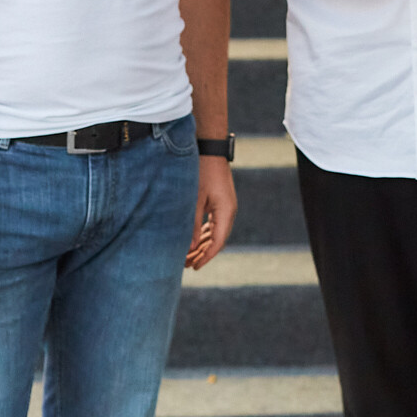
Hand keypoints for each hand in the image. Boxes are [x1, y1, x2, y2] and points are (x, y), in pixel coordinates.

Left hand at [186, 155, 237, 269]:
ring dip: (203, 244)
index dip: (206, 256)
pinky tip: (194, 241)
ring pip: (215, 232)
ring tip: (188, 256)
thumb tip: (190, 247)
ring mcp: (226, 207)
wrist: (210, 149)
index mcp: (226, 212)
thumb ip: (192, 224)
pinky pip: (214, 224)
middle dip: (202, 253)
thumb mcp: (194, 199)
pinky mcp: (220, 202)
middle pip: (217, 239)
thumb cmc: (201, 171)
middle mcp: (229, 211)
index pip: (218, 242)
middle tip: (187, 265)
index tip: (195, 267)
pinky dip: (204, 234)